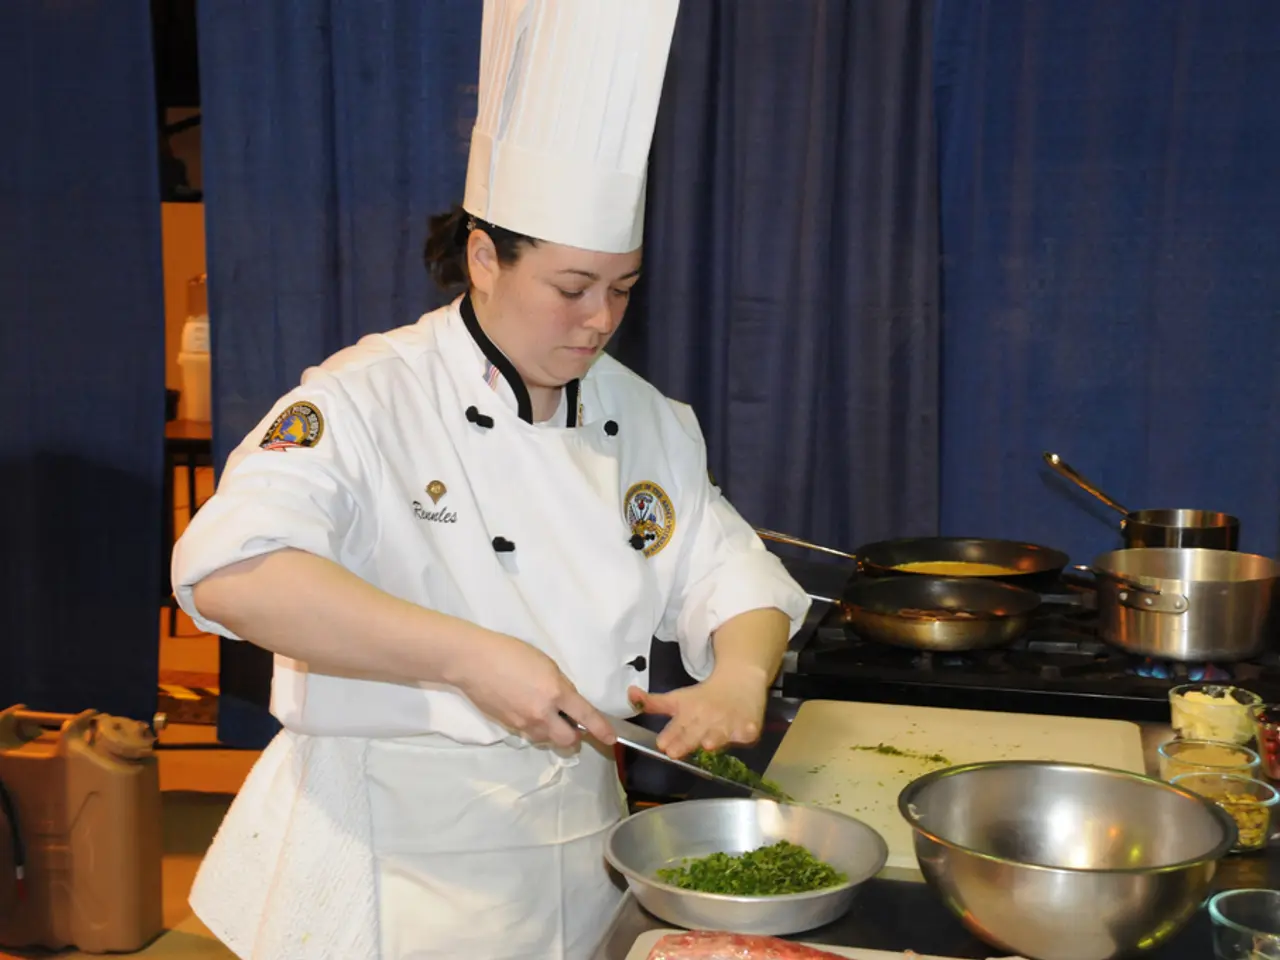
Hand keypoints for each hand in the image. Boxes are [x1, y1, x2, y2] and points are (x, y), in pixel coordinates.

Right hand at [450, 631, 615, 748]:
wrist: (473, 662)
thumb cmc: (510, 653)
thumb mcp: (545, 663)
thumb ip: (560, 686)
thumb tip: (566, 703)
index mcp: (555, 692)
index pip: (585, 715)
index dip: (601, 728)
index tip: (611, 738)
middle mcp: (541, 713)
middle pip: (568, 740)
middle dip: (574, 734)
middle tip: (570, 721)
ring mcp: (524, 723)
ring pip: (547, 738)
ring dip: (553, 731)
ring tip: (544, 711)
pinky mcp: (509, 727)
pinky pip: (530, 733)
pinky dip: (535, 726)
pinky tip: (526, 708)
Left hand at [627, 663, 769, 758]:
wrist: (739, 678)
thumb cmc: (705, 694)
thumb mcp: (678, 697)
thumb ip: (653, 703)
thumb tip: (629, 693)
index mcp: (689, 710)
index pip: (677, 727)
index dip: (670, 735)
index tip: (662, 744)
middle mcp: (707, 716)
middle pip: (695, 733)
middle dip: (686, 741)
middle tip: (676, 751)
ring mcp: (728, 721)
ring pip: (720, 733)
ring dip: (715, 738)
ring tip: (708, 744)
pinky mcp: (748, 725)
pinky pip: (746, 731)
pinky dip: (745, 732)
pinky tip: (744, 734)